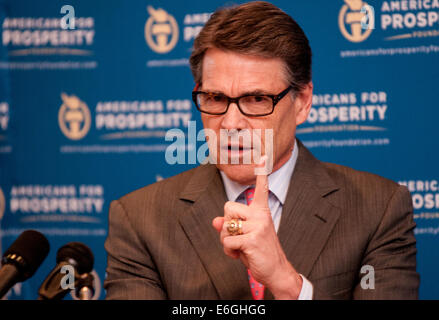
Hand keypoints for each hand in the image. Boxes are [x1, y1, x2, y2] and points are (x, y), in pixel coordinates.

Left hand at [212, 157, 302, 298]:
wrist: (275, 271)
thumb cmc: (258, 252)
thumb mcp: (244, 236)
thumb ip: (230, 226)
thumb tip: (215, 221)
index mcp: (261, 211)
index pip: (261, 188)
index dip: (260, 172)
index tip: (263, 156)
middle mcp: (261, 215)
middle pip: (228, 207)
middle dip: (227, 224)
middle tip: (238, 237)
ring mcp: (258, 226)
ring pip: (226, 226)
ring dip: (227, 241)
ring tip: (240, 248)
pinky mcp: (252, 238)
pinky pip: (228, 241)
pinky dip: (229, 251)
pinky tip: (240, 255)